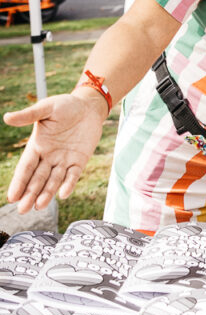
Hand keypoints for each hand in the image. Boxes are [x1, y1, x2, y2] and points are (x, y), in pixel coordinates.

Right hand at [3, 94, 106, 213]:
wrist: (88, 106)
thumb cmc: (65, 105)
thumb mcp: (46, 108)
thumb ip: (29, 115)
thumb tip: (7, 118)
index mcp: (37, 146)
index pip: (26, 167)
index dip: (19, 182)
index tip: (12, 197)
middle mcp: (49, 156)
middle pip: (37, 179)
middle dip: (30, 194)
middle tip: (22, 210)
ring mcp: (64, 160)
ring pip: (53, 181)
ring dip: (46, 194)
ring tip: (39, 206)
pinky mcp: (79, 161)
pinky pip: (73, 175)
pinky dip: (68, 184)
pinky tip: (63, 195)